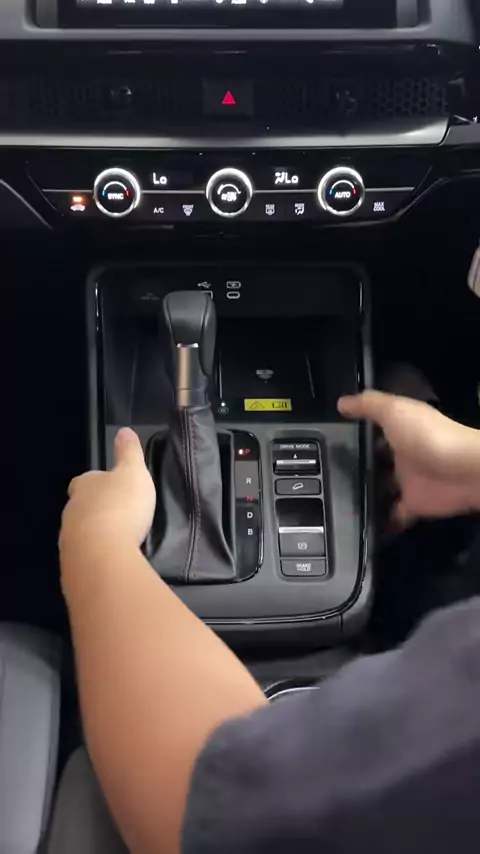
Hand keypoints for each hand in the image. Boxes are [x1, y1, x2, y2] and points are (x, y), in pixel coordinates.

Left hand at [60, 427, 155, 553]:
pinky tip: (112, 556)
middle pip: (81, 506)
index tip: (112, 487)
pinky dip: (97, 553)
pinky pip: (85, 554)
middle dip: (96, 509)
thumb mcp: (133, 473)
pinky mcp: (73, 563)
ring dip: (96, 533)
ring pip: (81, 531)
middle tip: (118, 514)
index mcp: (85, 485)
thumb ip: (129, 453)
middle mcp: (71, 509)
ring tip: (118, 538)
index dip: (98, 482)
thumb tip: (124, 430)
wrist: (101, 554)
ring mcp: (69, 537)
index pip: (85, 480)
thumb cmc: (120, 506)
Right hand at [339, 391, 479, 524]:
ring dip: (363, 495)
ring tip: (334, 501)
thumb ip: (368, 405)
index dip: (355, 432)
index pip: (373, 430)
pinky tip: (358, 525)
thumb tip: (341, 402)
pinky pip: (393, 516)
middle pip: (375, 461)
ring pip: (380, 489)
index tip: (328, 440)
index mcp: (399, 429)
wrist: (465, 470)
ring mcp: (408, 481)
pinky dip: (380, 522)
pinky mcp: (414, 505)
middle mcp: (402, 454)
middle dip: (355, 467)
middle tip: (324, 476)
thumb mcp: (395, 410)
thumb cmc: (428, 436)